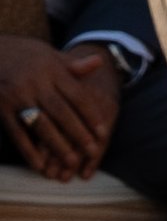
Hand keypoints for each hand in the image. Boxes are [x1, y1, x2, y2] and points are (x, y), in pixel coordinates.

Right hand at [0, 36, 119, 180]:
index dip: (90, 115)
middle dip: (78, 132)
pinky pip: (16, 132)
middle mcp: (34, 82)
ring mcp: (16, 95)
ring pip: (40, 123)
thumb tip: (100, 61)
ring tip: (72, 162)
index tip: (103, 132)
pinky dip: (28, 150)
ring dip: (57, 144)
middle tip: (92, 151)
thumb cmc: (27, 55)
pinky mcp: (2, 107)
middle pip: (60, 111)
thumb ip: (74, 65)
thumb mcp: (50, 55)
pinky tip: (40, 165)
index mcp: (51, 69)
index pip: (76, 94)